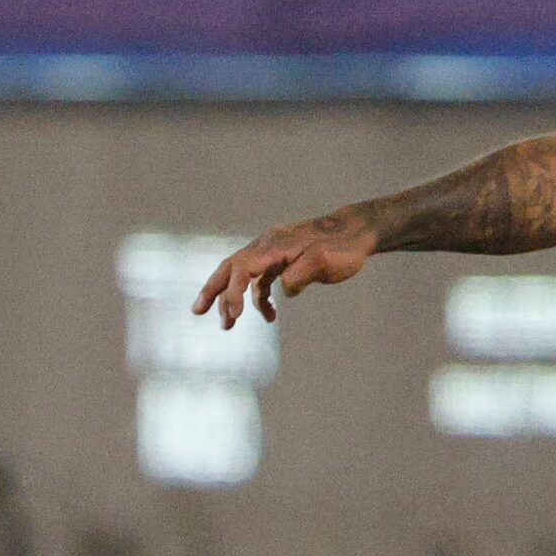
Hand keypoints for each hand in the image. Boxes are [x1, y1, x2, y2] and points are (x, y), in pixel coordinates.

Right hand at [191, 214, 377, 328]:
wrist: (358, 232)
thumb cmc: (343, 247)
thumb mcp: (323, 262)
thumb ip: (298, 277)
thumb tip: (282, 292)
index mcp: (273, 245)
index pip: (242, 270)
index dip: (233, 293)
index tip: (233, 316)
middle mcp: (267, 246)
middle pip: (230, 268)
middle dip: (213, 290)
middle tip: (197, 311)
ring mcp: (273, 253)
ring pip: (243, 275)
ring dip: (234, 298)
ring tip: (228, 324)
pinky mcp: (282, 260)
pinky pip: (262, 279)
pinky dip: (260, 296)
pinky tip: (269, 314)